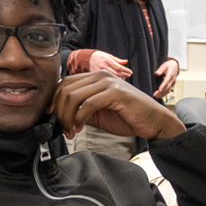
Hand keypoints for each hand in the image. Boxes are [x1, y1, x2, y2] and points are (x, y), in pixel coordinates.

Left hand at [49, 71, 185, 140]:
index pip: (65, 83)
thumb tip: (61, 117)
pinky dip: (79, 118)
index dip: (54, 100)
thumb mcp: (98, 114)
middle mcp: (100, 75)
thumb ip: (81, 111)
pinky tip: (80, 128)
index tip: (52, 117)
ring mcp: (108, 82)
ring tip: (71, 130)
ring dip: (68, 116)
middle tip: (63, 128)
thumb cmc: (129, 117)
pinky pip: (88, 104)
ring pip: (74, 96)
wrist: (153, 121)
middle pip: (66, 89)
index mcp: (95, 77)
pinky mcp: (115, 92)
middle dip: (59, 111)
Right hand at [68, 50, 131, 77]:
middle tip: (129, 75)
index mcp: (107, 60)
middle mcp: (103, 66)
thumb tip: (126, 62)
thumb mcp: (108, 55)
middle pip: (116, 73)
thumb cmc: (98, 56)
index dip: (125, 70)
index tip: (130, 72)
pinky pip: (106, 78)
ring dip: (119, 77)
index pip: (118, 67)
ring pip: (112, 76)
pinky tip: (116, 79)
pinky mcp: (96, 75)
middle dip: (124, 74)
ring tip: (124, 77)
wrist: (86, 59)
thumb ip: (117, 59)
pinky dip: (112, 79)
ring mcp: (99, 71)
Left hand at [153, 59, 179, 98]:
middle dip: (161, 92)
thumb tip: (156, 73)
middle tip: (155, 94)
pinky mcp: (172, 85)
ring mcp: (173, 83)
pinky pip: (169, 90)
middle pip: (167, 87)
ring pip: (168, 90)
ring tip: (157, 96)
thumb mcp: (164, 65)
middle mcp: (173, 80)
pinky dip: (165, 94)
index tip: (159, 90)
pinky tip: (160, 96)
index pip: (166, 81)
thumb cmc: (169, 66)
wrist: (175, 66)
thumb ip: (160, 70)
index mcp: (170, 75)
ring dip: (162, 94)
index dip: (162, 86)